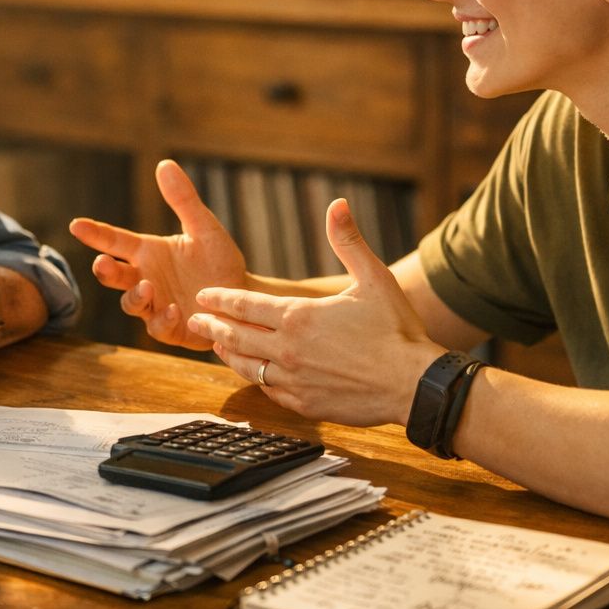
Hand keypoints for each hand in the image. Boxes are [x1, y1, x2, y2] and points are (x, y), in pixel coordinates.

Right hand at [69, 159, 246, 349]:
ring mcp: (156, 305)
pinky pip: (159, 327)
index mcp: (148, 252)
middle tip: (102, 263)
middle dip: (105, 271)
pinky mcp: (172, 329)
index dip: (95, 233)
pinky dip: (163, 319)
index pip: (115, 241)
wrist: (243, 296)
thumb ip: (183, 200)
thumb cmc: (220, 260)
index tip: (76, 224)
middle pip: (114, 276)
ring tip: (147, 287)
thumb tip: (164, 164)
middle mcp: (146, 278)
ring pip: (131, 304)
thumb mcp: (204, 228)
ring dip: (135, 297)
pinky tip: (175, 310)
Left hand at [186, 199, 442, 424]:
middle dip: (212, 326)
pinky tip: (253, 373)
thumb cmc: (397, 329)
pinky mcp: (303, 403)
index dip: (221, 299)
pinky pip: (268, 389)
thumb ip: (348, 242)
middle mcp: (288, 348)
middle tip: (195, 321)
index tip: (203, 296)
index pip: (245, 304)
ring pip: (246, 365)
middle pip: (236, 335)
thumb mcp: (374, 278)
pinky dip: (255, 378)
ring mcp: (293, 379)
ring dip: (227, 353)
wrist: (413, 384)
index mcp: (298, 316)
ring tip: (216, 345)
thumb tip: (337, 205)